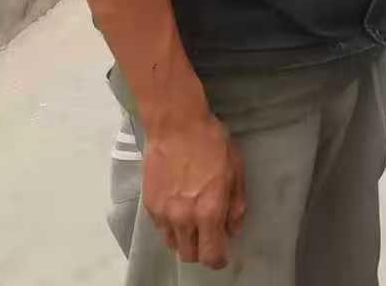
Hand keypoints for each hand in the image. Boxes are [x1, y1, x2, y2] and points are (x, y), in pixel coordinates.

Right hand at [140, 108, 247, 267]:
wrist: (176, 125)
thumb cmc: (211, 143)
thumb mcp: (235, 170)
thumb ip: (236, 205)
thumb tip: (232, 228)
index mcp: (208, 211)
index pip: (211, 255)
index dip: (219, 259)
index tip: (222, 254)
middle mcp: (183, 218)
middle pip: (189, 255)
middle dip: (201, 251)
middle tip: (209, 235)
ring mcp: (163, 213)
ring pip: (173, 243)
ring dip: (185, 239)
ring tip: (193, 219)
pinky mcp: (149, 205)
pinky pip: (161, 227)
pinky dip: (171, 225)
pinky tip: (179, 205)